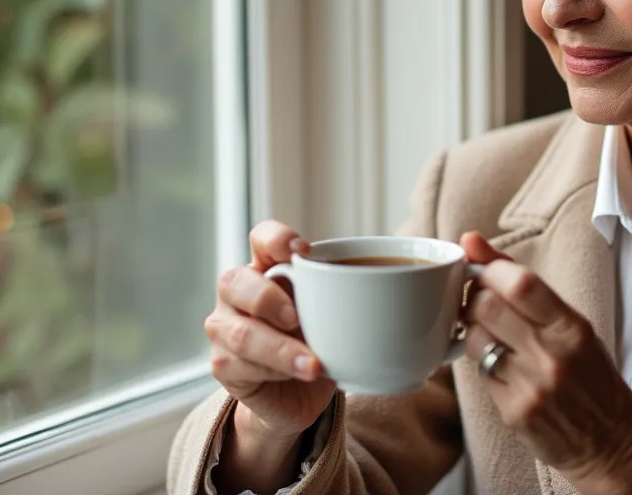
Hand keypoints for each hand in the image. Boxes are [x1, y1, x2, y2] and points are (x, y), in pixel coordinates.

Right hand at [204, 220, 336, 439]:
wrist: (301, 394)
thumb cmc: (319, 340)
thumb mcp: (337, 312)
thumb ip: (350, 293)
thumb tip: (408, 284)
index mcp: (268, 268)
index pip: (261, 238)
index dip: (276, 238)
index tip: (305, 251)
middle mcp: (238, 292)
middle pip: (234, 280)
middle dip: (266, 298)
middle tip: (297, 317)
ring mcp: (224, 328)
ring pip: (239, 331)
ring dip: (280, 348)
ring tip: (314, 363)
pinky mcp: (223, 364)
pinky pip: (238, 364)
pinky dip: (275, 370)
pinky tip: (300, 373)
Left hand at [460, 232, 631, 494]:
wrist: (612, 441)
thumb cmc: (591, 375)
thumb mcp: (573, 325)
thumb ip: (525, 285)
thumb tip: (472, 240)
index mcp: (571, 327)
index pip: (520, 284)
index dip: (489, 269)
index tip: (481, 267)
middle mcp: (551, 356)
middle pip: (487, 307)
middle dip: (473, 297)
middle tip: (478, 300)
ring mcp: (530, 387)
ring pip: (476, 339)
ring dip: (474, 330)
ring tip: (491, 333)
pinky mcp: (513, 412)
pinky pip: (480, 373)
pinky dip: (483, 362)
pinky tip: (500, 364)